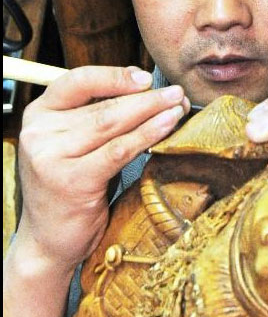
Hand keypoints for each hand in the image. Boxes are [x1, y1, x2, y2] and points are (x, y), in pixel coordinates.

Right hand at [13, 66, 188, 275]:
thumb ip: (97, 113)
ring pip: (113, 123)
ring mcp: (51, 157)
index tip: (146, 78)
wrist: (47, 241)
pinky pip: (118, 150)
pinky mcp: (71, 181)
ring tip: (178, 106)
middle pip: (103, 104)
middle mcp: (39, 132)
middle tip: (176, 92)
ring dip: (152, 111)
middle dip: (146, 97)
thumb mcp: (75, 142)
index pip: (78, 80)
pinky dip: (147, 135)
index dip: (115, 76)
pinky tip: (167, 126)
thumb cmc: (69, 184)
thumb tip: (143, 83)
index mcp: (39, 113)